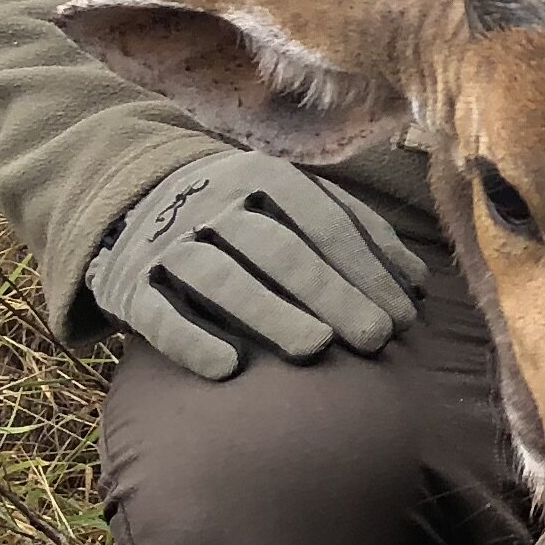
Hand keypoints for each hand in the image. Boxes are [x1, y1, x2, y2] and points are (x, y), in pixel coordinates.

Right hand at [90, 151, 428, 379]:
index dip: (365, 267)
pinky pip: (158, 314)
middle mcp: (212, 202)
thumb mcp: (288, 203)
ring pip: (220, 277)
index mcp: (262, 176)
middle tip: (374, 338)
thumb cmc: (239, 213)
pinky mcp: (128, 283)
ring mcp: (166, 242)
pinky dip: (190, 339)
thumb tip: (417, 281)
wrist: (127, 199)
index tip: (403, 315)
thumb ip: (349, 230)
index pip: (323, 221)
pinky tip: (228, 368)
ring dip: (269, 312)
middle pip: (278, 250)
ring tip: (315, 349)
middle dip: (330, 293)